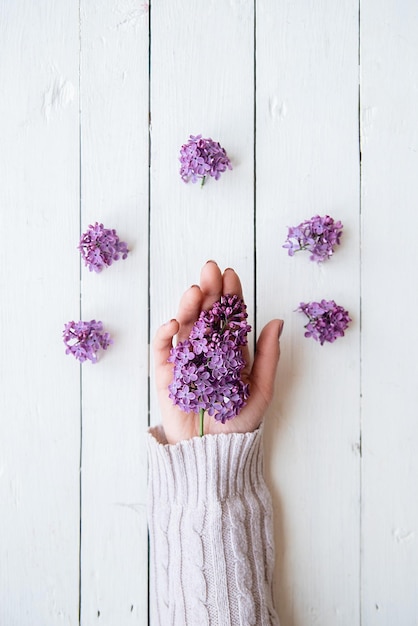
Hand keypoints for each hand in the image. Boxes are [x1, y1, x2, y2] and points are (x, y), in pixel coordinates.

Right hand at [153, 261, 282, 443]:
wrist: (213, 453)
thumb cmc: (239, 424)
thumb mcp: (261, 390)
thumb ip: (267, 356)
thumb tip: (277, 321)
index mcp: (230, 351)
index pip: (229, 316)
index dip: (230, 295)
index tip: (231, 275)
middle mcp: (207, 351)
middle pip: (206, 315)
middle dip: (208, 291)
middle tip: (210, 270)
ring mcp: (185, 361)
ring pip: (184, 326)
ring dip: (188, 306)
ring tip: (195, 291)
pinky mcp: (165, 375)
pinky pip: (162, 350)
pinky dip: (165, 335)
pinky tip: (175, 323)